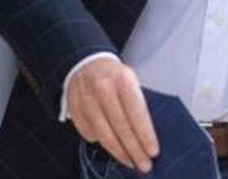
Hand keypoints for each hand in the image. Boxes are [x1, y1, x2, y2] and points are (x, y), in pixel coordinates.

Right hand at [66, 57, 159, 171]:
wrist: (87, 63)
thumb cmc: (115, 76)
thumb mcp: (132, 81)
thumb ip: (138, 104)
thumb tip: (147, 135)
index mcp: (123, 80)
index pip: (137, 113)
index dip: (145, 135)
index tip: (153, 151)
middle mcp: (103, 89)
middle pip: (121, 128)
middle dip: (134, 150)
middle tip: (144, 164)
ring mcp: (86, 100)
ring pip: (104, 135)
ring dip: (119, 152)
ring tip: (130, 162)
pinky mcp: (74, 109)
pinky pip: (88, 133)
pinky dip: (100, 143)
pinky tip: (112, 147)